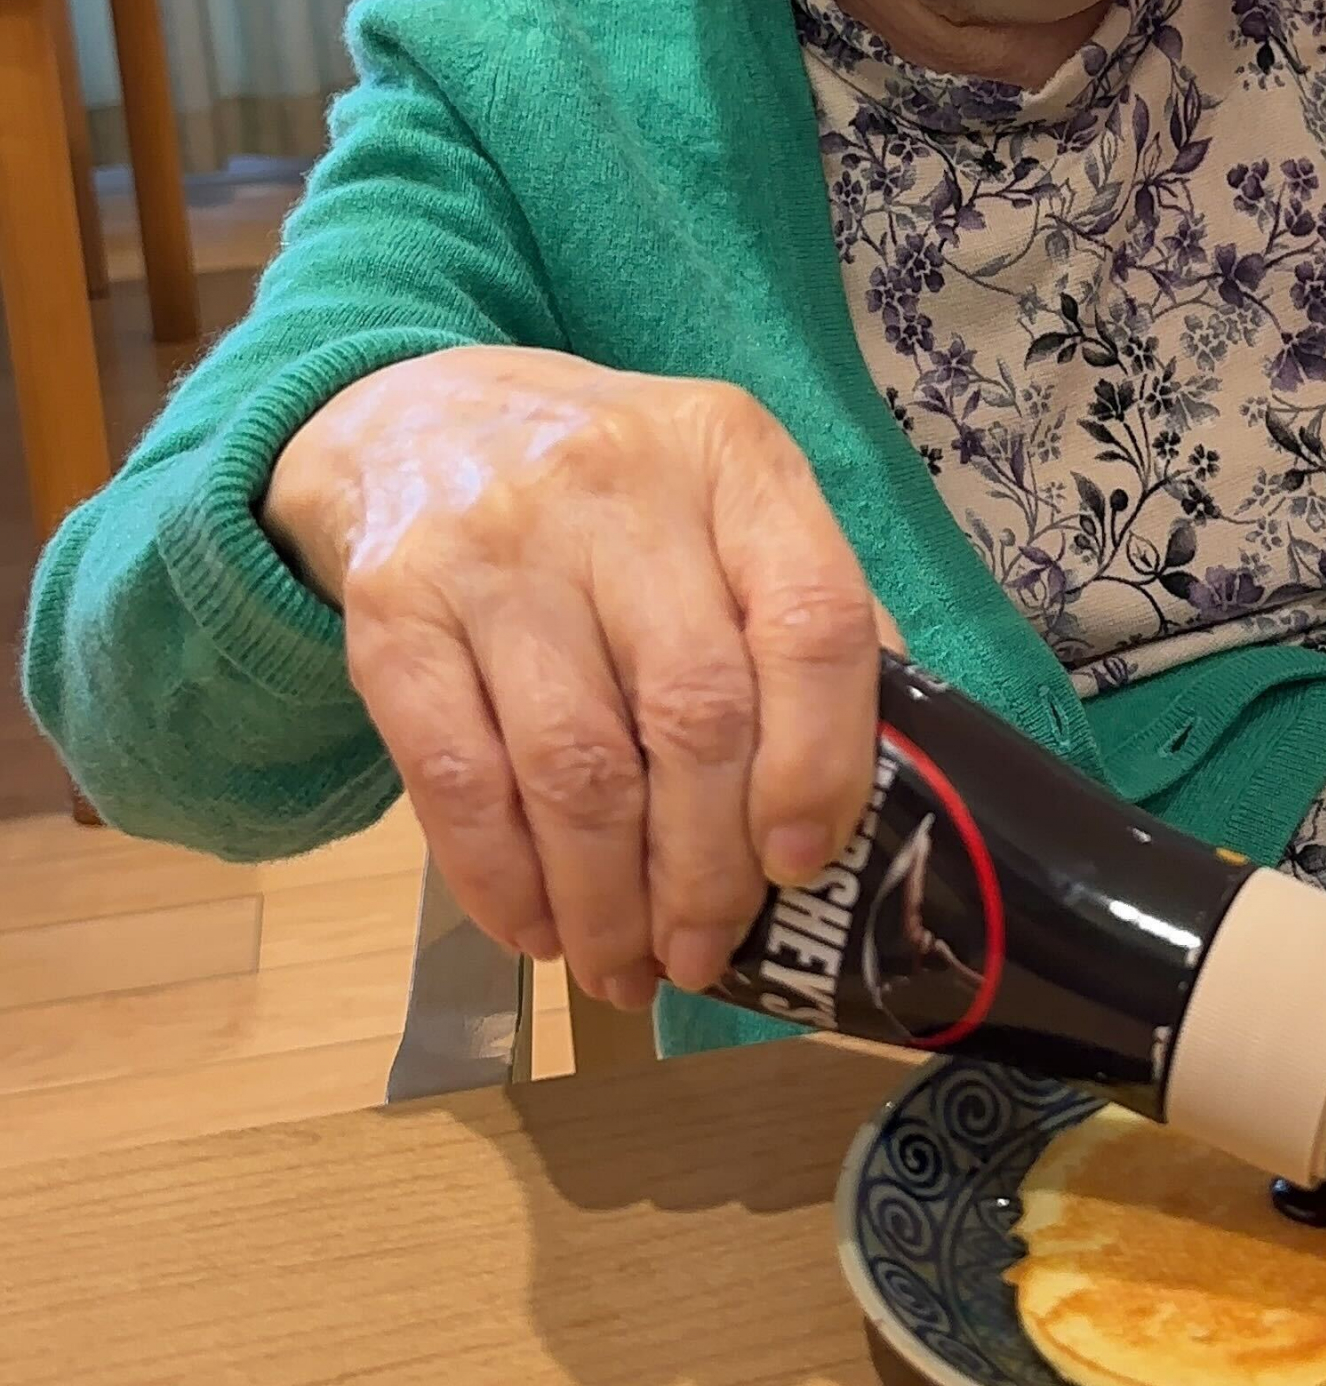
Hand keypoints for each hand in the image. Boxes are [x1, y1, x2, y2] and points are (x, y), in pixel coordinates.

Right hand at [263, 350, 885, 1009]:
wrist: (413, 418)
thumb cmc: (607, 494)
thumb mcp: (720, 499)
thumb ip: (796, 611)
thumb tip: (872, 787)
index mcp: (729, 455)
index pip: (810, 620)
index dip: (819, 762)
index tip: (802, 863)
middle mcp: (615, 485)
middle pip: (692, 712)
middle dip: (707, 869)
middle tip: (705, 951)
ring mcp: (495, 544)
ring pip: (574, 765)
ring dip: (607, 900)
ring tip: (627, 967)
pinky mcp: (394, 607)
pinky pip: (458, 778)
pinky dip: (504, 880)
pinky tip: (536, 930)